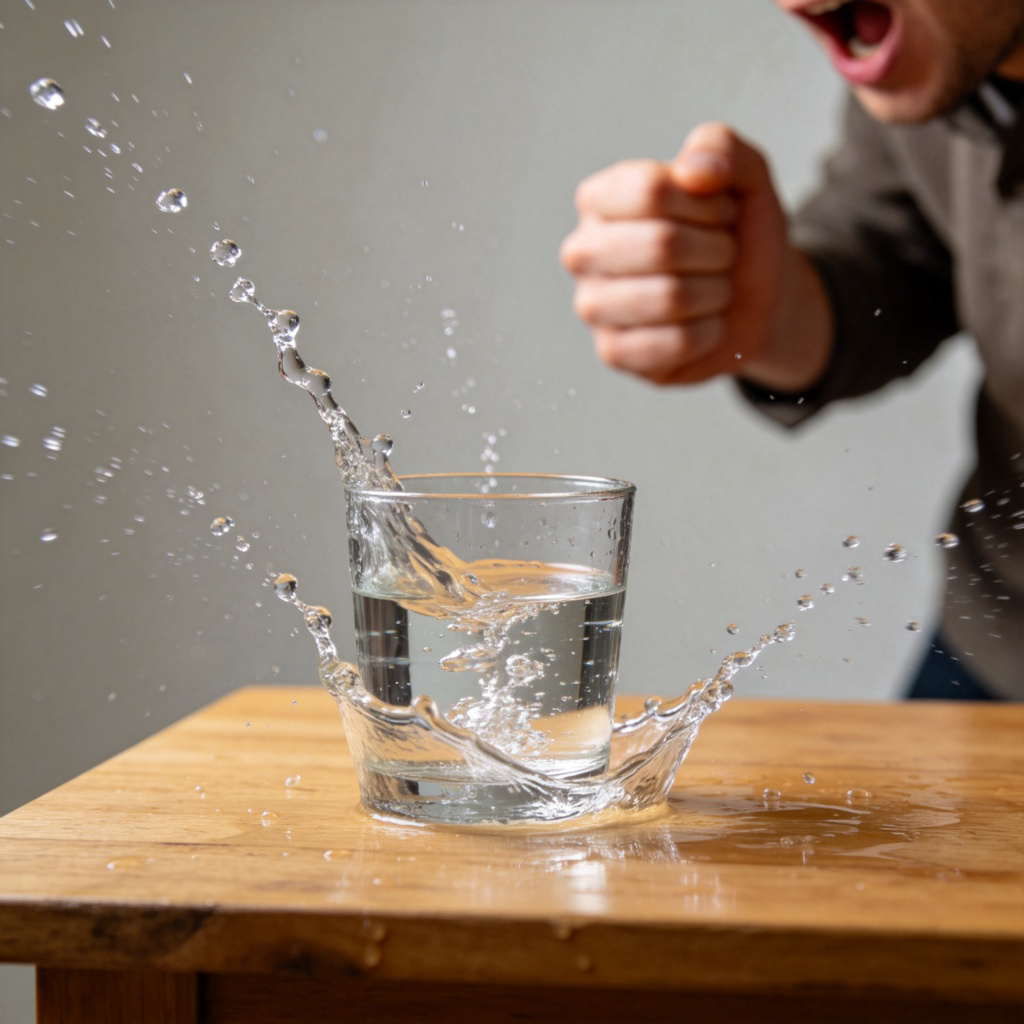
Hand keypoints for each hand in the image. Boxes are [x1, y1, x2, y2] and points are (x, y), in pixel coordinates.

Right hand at [560, 122, 830, 389]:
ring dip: (716, 292)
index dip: (704, 203)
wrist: (755, 300)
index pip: (650, 190)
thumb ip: (722, 147)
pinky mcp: (612, 352)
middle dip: (716, 250)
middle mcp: (583, 251)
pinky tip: (706, 325)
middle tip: (722, 254)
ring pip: (671, 296)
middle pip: (661, 244)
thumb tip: (694, 171)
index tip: (718, 211)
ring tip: (714, 287)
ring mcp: (592, 305)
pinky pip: (675, 342)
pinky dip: (710, 332)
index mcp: (600, 199)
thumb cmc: (736, 235)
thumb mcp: (745, 176)